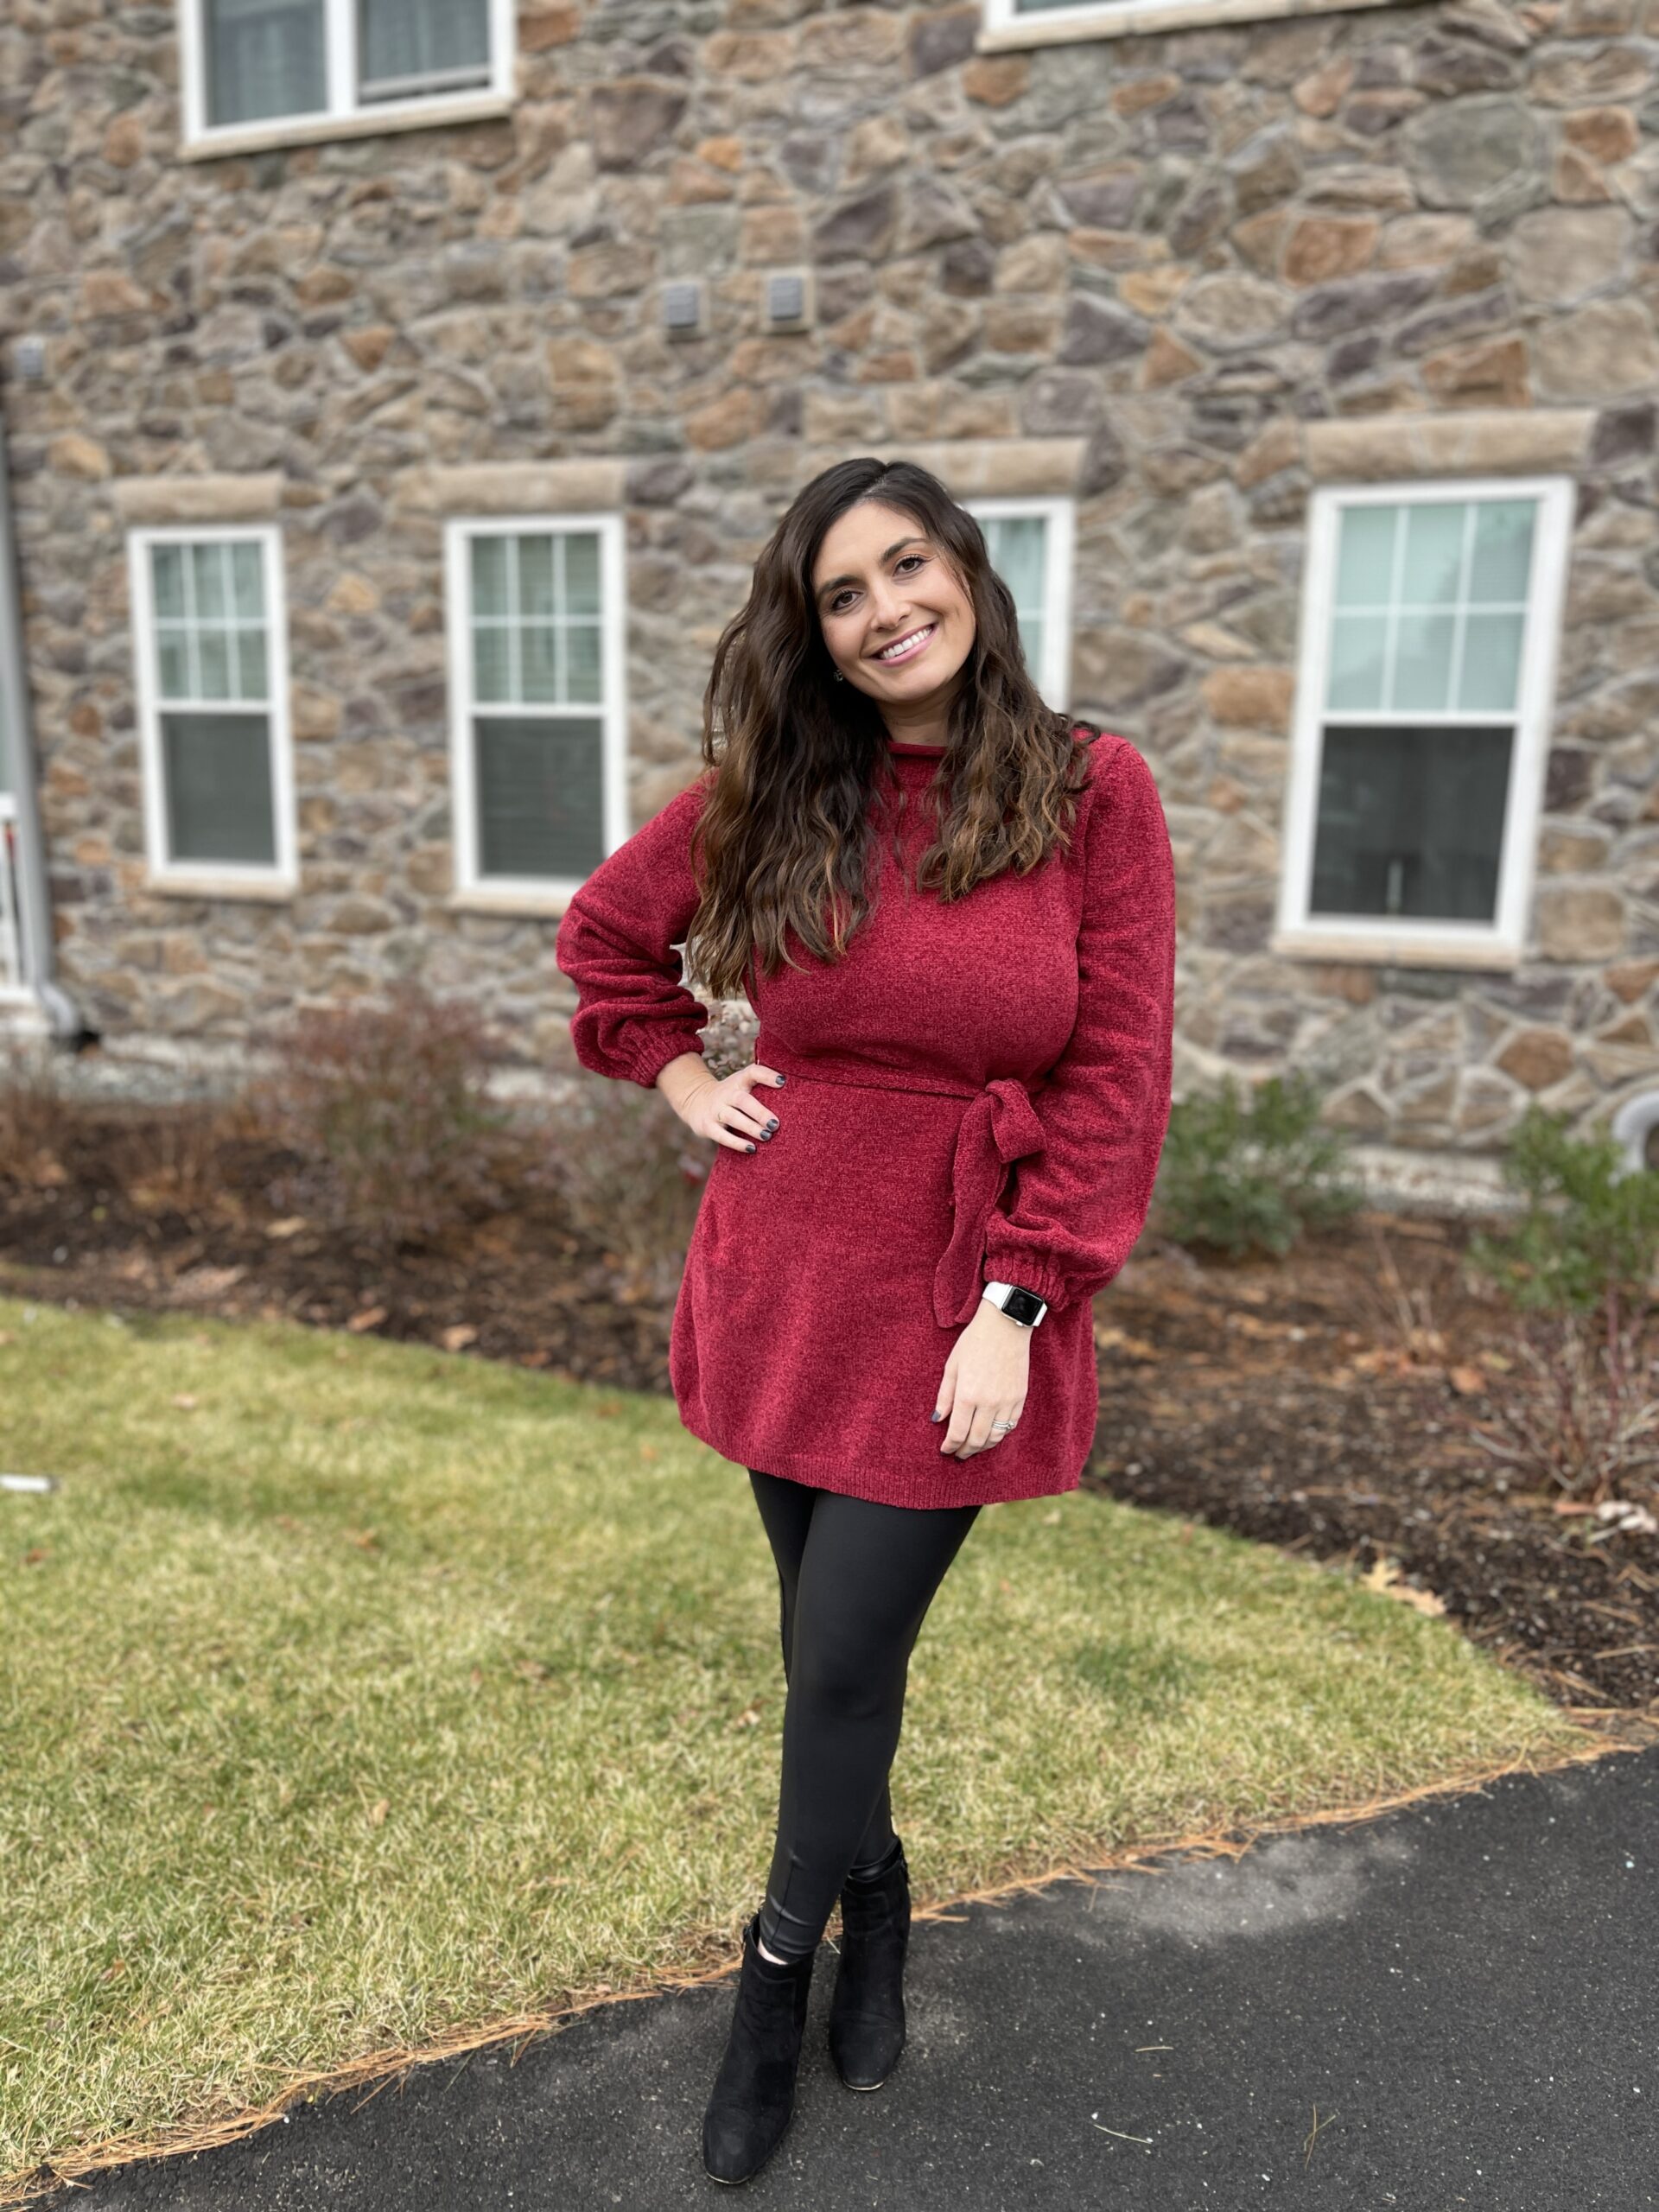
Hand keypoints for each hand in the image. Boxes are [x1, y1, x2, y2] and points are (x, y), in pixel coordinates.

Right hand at [656, 1053, 785, 1154]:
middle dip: (759, 1112)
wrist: (695, 1101)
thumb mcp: (741, 1085)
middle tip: (775, 1124)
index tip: (783, 1082)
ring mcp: (715, 1110)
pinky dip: (737, 1143)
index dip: (767, 1075)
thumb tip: (789, 1091)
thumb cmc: (730, 1096)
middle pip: (742, 1100)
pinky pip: (722, 1135)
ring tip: (767, 1136)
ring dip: (750, 1128)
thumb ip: (761, 1086)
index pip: (752, 1073)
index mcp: (738, 1082)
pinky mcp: (708, 1126)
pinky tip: (752, 1148)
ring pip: (732, 1118)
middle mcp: (726, 1094)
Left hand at [933, 1298, 1029, 1457]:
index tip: (945, 1450)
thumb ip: (944, 1396)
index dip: (950, 1446)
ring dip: (983, 1446)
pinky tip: (992, 1434)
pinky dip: (1000, 1434)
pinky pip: (1010, 1425)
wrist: (1005, 1326)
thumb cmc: (974, 1342)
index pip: (957, 1432)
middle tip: (959, 1455)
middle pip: (977, 1439)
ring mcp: (1007, 1401)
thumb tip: (937, 1419)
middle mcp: (988, 1402)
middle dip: (966, 1451)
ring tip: (974, 1448)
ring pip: (996, 1436)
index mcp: (967, 1394)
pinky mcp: (1020, 1397)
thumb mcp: (952, 1366)